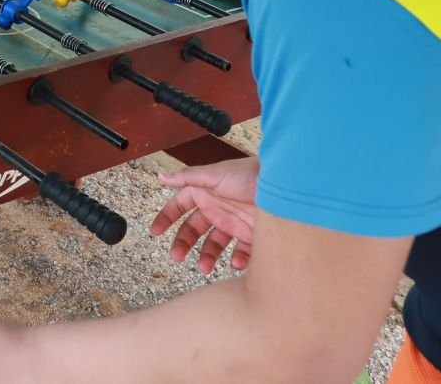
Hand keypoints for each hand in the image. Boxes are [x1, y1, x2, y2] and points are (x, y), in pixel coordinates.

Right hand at [149, 157, 259, 273]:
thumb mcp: (215, 175)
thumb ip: (187, 177)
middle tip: (176, 257)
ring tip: (204, 267)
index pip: (179, 206)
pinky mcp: (252, 236)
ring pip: (214, 245)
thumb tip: (161, 176)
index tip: (155, 232)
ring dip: (207, 256)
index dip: (166, 218)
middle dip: (183, 243)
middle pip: (194, 230)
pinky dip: (236, 261)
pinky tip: (235, 262)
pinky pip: (241, 253)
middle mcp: (217, 209)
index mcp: (205, 193)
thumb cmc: (250, 174)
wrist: (285, 186)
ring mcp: (234, 223)